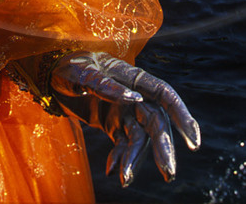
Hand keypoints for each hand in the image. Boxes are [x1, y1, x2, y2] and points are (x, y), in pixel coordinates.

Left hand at [50, 51, 200, 186]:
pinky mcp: (114, 125)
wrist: (52, 74)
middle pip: (156, 124)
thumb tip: (135, 98)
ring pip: (139, 139)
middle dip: (164, 149)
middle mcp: (135, 96)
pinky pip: (122, 145)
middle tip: (168, 173)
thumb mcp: (83, 73)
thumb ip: (107, 85)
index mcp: (134, 78)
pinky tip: (110, 170)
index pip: (165, 96)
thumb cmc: (69, 67)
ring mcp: (125, 112)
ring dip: (136, 160)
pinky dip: (119, 158)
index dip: (182, 116)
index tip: (193, 142)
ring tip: (125, 179)